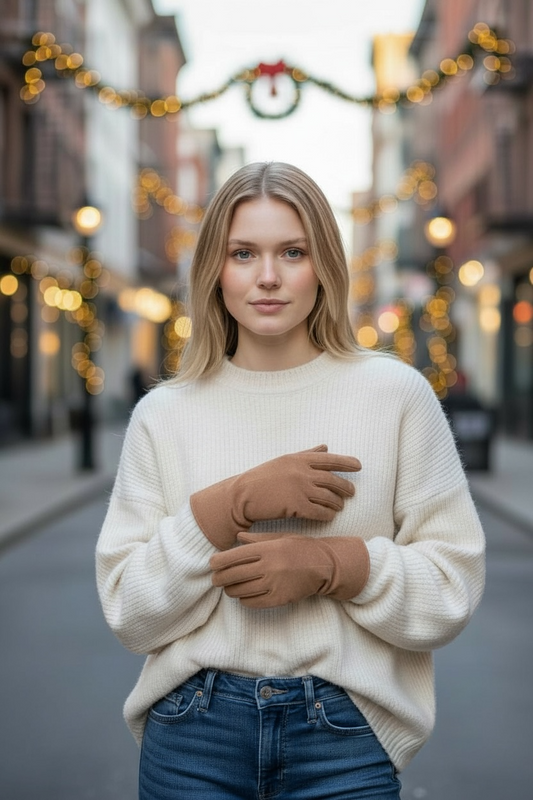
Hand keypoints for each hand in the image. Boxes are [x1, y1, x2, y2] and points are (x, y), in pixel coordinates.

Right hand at [190, 446, 361, 549]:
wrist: (244, 495)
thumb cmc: (262, 477)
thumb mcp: (285, 460)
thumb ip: (307, 454)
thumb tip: (325, 446)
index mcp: (299, 459)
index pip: (329, 459)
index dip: (346, 462)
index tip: (359, 465)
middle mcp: (302, 472)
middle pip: (332, 480)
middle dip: (345, 487)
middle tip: (352, 492)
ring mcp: (300, 489)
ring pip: (328, 497)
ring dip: (337, 503)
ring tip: (340, 507)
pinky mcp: (296, 506)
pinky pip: (319, 512)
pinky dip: (327, 514)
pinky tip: (329, 516)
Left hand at [210, 532, 369, 607]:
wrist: (324, 566)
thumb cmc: (300, 548)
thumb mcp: (280, 537)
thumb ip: (257, 539)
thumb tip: (237, 537)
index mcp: (267, 548)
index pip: (233, 556)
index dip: (218, 561)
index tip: (212, 563)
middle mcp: (268, 566)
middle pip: (232, 575)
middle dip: (219, 578)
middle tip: (215, 578)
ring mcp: (273, 584)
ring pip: (240, 590)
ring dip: (230, 589)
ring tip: (229, 586)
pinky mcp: (278, 599)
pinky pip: (251, 602)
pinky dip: (243, 599)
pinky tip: (244, 594)